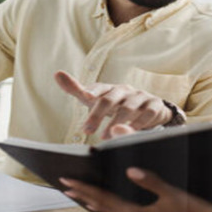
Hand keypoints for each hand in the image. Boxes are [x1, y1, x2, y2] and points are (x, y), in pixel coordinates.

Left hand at [55, 70, 173, 137]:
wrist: (149, 109)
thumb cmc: (116, 105)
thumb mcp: (96, 98)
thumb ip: (77, 89)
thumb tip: (57, 73)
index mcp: (110, 88)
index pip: (100, 88)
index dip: (93, 90)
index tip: (85, 96)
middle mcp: (125, 90)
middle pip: (111, 98)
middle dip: (98, 114)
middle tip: (87, 129)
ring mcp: (141, 97)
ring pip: (128, 107)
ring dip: (116, 122)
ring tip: (105, 137)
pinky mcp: (154, 106)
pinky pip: (147, 114)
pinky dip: (137, 124)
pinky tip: (129, 133)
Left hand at [59, 169, 211, 211]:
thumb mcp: (173, 193)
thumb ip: (150, 182)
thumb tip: (130, 170)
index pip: (104, 200)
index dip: (85, 189)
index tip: (68, 182)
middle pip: (102, 209)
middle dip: (84, 196)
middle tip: (66, 186)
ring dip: (95, 204)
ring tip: (81, 195)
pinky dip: (110, 210)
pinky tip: (109, 206)